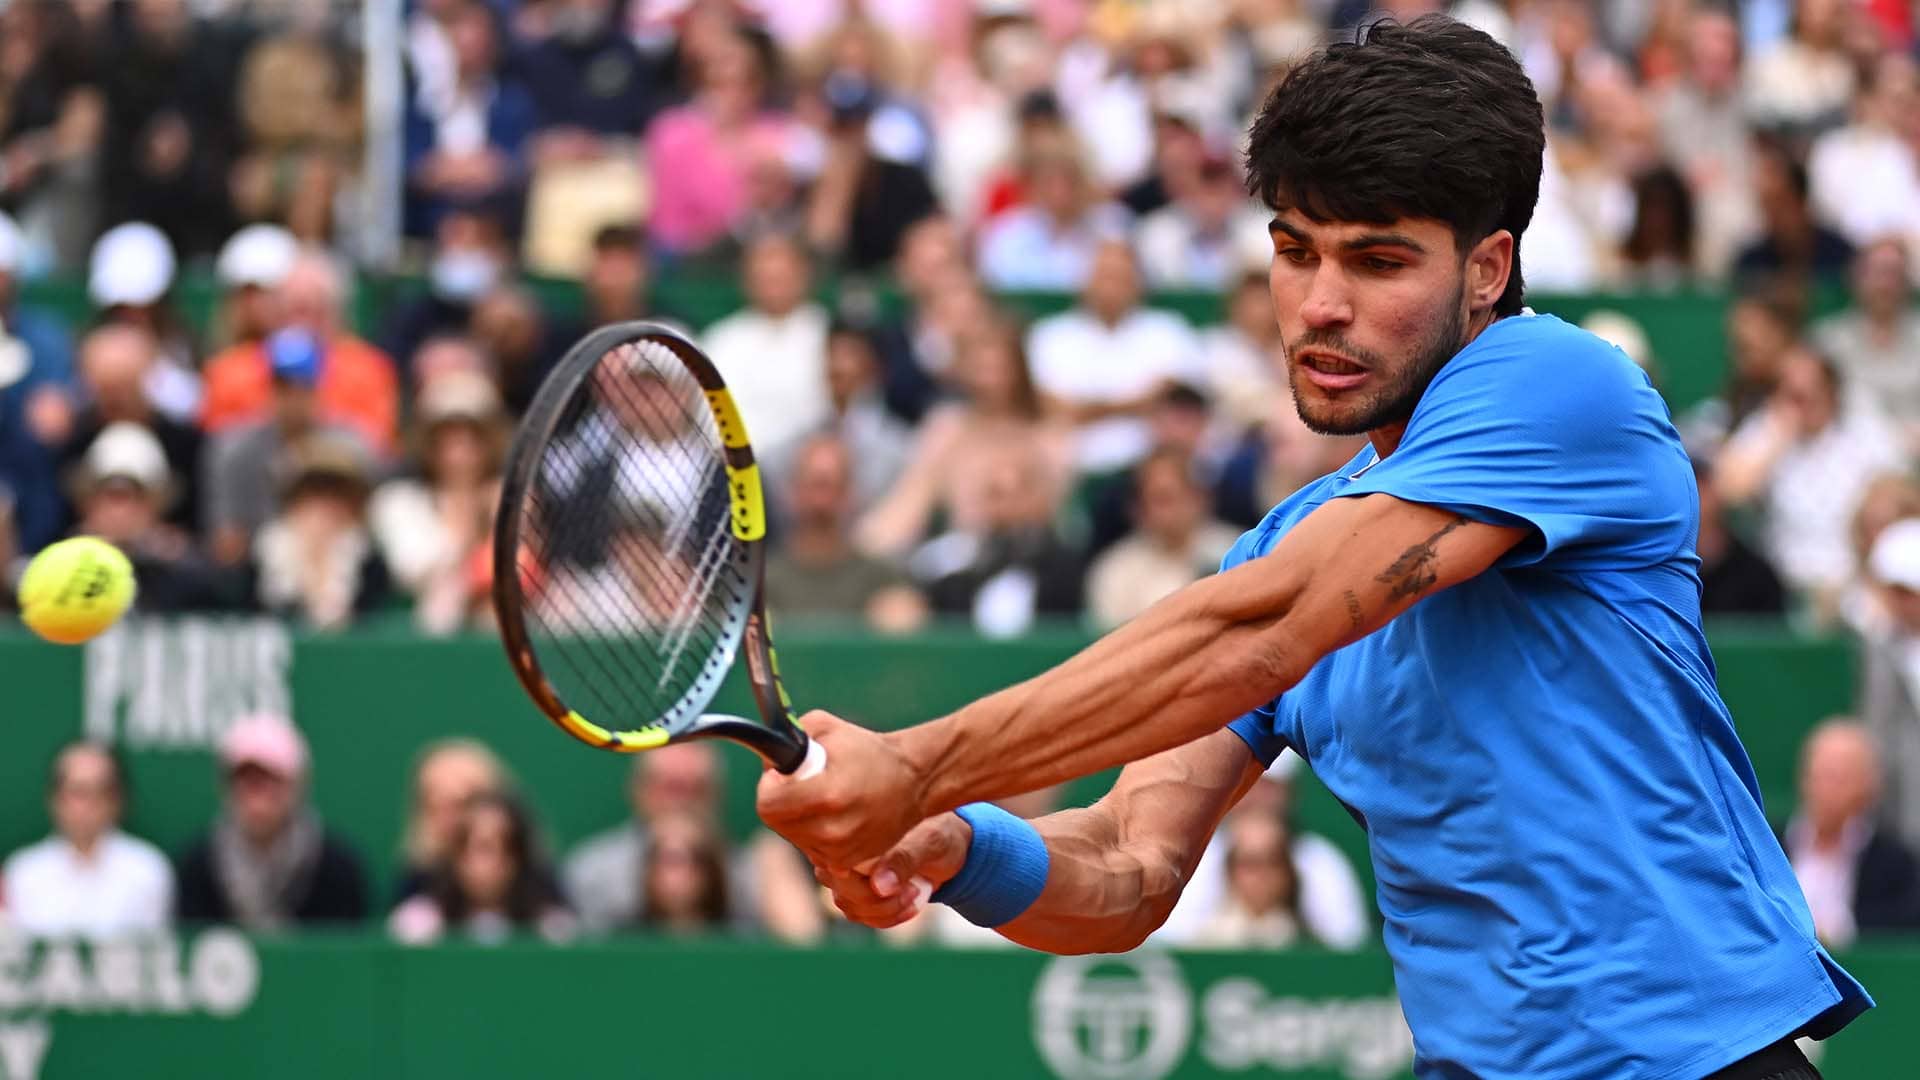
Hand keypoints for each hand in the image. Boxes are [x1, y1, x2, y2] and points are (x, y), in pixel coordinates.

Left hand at [756, 710, 929, 869]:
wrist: (913, 781)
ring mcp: (841, 850)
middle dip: (783, 801)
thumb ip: (788, 737)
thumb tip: (766, 760)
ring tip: (826, 799)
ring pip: (794, 837)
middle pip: (777, 822)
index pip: (768, 805)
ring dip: (799, 819)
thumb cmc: (869, 751)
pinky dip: (816, 833)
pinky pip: (813, 849)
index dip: (770, 787)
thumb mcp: (827, 727)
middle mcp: (833, 829)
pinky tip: (836, 816)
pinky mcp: (848, 861)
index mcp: (827, 794)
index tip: (783, 777)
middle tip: (805, 785)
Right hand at [813, 813, 970, 928]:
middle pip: (842, 891)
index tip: (902, 885)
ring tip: (914, 893)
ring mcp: (846, 875)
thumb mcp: (929, 841)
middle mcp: (843, 851)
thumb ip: (904, 859)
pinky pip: (863, 915)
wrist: (947, 847)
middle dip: (880, 901)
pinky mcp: (857, 893)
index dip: (865, 884)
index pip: (839, 865)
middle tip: (912, 890)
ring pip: (851, 907)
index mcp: (854, 829)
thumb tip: (879, 886)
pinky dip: (889, 916)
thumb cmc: (938, 834)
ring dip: (887, 909)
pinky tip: (911, 904)